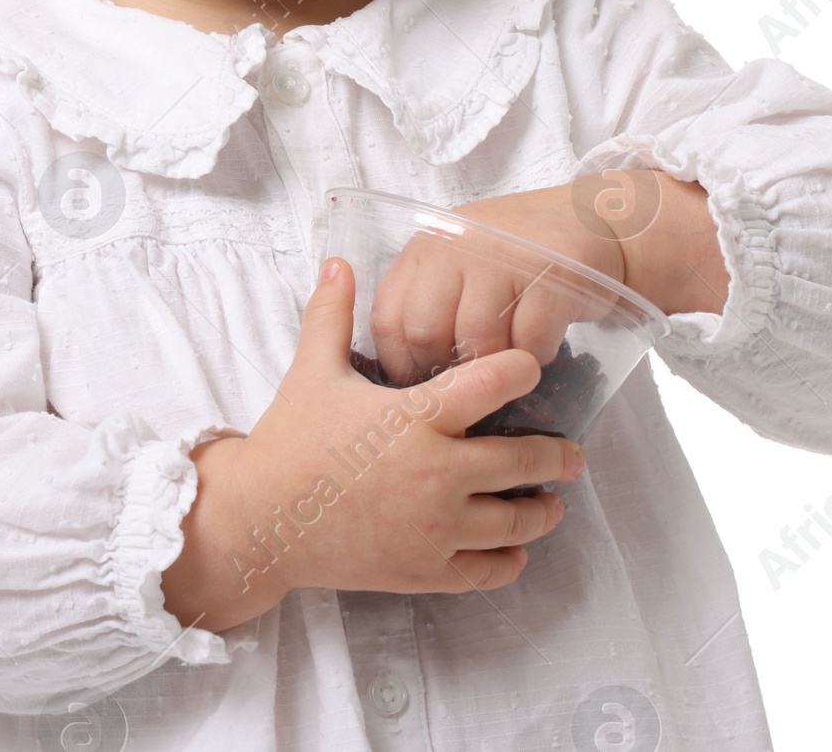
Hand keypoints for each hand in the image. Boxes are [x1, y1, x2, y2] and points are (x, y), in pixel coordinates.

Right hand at [160, 258, 583, 632]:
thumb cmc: (289, 439)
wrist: (259, 520)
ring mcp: (434, 528)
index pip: (491, 385)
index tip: (531, 367)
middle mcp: (436, 473)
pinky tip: (515, 548)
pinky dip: (509, 560)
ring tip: (552, 501)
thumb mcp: (312, 370)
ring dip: (541, 511)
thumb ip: (332, 314)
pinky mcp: (424, 570)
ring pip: (513, 521)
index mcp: (415, 418)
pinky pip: (486, 570)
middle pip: (522, 461)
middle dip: (556, 455)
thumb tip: (339, 261)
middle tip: (572, 452)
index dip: (519, 370)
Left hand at [367, 182, 640, 386]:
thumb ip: (429, 298)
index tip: (422, 382)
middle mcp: (459, 246)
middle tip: (472, 381)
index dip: (400, 361)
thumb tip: (404, 369)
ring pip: (476, 340)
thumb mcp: (460, 259)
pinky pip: (529, 341)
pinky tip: (539, 345)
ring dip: (494, 366)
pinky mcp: (553, 277)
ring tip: (509, 362)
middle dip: (446, 370)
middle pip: (426, 332)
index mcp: (427, 247)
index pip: (388, 316)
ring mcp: (506, 258)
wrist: (592, 218)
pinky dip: (533, 356)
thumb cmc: (518, 253)